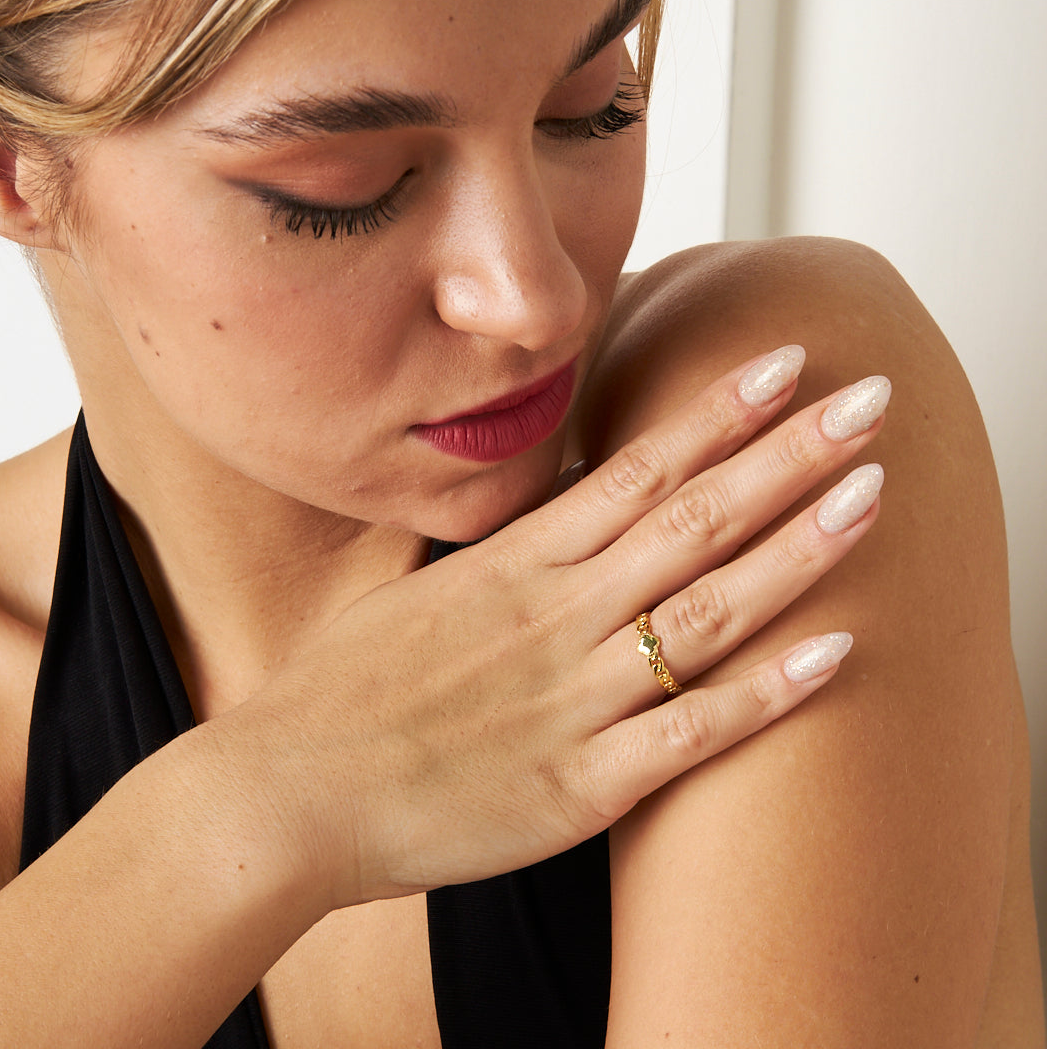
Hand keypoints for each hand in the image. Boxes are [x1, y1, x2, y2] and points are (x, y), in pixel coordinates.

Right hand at [258, 346, 889, 906]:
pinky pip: (690, 730)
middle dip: (787, 455)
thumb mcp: (414, 590)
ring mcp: (572, 699)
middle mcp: (554, 617)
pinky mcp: (579, 785)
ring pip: (706, 610)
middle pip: (691, 520)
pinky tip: (836, 652)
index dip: (717, 414)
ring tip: (872, 495)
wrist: (286, 794)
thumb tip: (532, 501)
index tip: (784, 364)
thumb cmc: (341, 692)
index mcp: (513, 565)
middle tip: (868, 399)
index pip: (636, 469)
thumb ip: (487, 546)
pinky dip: (768, 692)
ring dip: (797, 550)